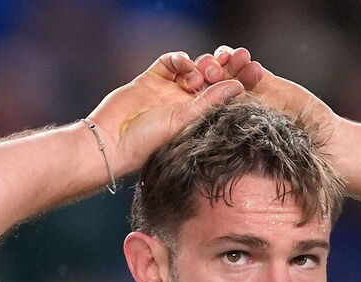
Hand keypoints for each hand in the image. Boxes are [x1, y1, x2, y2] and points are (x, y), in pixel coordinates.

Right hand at [86, 51, 244, 175]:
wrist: (111, 141)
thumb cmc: (147, 143)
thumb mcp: (184, 121)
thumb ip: (209, 102)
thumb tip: (238, 87)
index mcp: (198, 119)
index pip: (222, 97)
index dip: (235, 83)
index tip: (249, 73)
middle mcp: (185, 105)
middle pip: (210, 79)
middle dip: (220, 70)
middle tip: (224, 66)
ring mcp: (168, 91)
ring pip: (192, 68)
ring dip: (200, 65)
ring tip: (197, 76)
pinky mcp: (150, 79)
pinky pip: (170, 62)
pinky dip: (179, 58)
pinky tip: (183, 63)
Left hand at [195, 46, 339, 141]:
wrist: (316, 138)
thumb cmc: (286, 151)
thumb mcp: (252, 142)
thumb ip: (231, 132)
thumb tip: (203, 132)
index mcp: (223, 124)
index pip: (203, 105)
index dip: (197, 92)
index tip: (194, 85)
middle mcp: (233, 108)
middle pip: (212, 84)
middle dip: (208, 73)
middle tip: (207, 69)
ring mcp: (249, 93)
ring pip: (228, 71)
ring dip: (224, 62)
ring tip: (224, 58)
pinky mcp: (264, 81)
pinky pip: (247, 66)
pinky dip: (242, 59)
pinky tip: (241, 57)